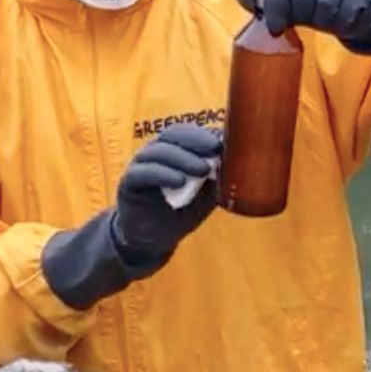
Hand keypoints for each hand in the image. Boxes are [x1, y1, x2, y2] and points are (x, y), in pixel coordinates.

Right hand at [109, 122, 221, 265]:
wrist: (154, 239)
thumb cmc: (182, 210)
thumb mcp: (208, 192)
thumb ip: (219, 175)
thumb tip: (241, 158)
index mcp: (174, 150)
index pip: (187, 132)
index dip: (204, 133)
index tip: (224, 140)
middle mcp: (155, 152)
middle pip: (172, 134)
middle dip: (196, 139)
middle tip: (215, 148)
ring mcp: (140, 165)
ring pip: (158, 151)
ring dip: (182, 158)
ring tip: (202, 169)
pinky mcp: (129, 183)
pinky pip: (144, 172)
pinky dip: (163, 174)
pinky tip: (179, 182)